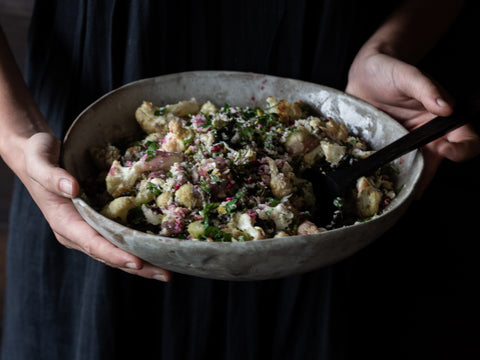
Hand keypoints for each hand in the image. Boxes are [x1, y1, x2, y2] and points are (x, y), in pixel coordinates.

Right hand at [22, 132, 170, 280]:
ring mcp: (89, 228)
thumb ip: (52, 176)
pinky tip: (159, 249)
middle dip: (138, 267)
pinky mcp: (98, 221)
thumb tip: (72, 188)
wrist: (37, 155)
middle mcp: (77, 231)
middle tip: (165, 275)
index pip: (92, 243)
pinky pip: (119, 236)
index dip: (115, 254)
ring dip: (142, 262)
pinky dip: (138, 245)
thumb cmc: (38, 156)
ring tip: (168, 271)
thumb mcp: (40, 160)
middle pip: (110, 254)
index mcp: (64, 222)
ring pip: (117, 250)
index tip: (136, 262)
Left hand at [346, 51, 479, 194]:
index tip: (445, 149)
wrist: (363, 73)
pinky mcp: (387, 147)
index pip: (465, 138)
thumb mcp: (407, 75)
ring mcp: (406, 142)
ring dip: (409, 182)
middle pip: (438, 161)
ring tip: (399, 196)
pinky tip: (381, 186)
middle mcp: (427, 133)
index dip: (461, 148)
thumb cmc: (388, 69)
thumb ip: (426, 88)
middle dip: (428, 177)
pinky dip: (389, 176)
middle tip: (415, 188)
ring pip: (415, 168)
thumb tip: (446, 106)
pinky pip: (392, 164)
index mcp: (441, 117)